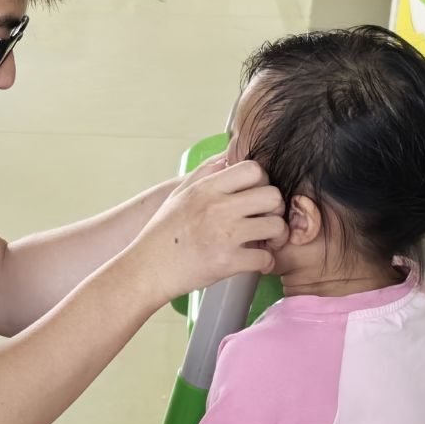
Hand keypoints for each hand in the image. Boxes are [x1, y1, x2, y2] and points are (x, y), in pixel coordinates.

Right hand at [122, 158, 285, 302]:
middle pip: (272, 195)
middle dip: (275, 208)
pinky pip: (265, 258)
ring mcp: (224, 235)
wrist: (148, 270)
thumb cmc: (163, 234)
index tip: (257, 195)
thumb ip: (205, 172)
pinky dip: (266, 262)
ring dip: (276, 236)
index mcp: (206, 188)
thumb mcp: (178, 194)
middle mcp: (217, 208)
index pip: (254, 169)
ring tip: (266, 242)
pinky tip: (258, 262)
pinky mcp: (227, 262)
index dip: (262, 181)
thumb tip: (229, 153)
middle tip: (267, 219)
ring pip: (276, 226)